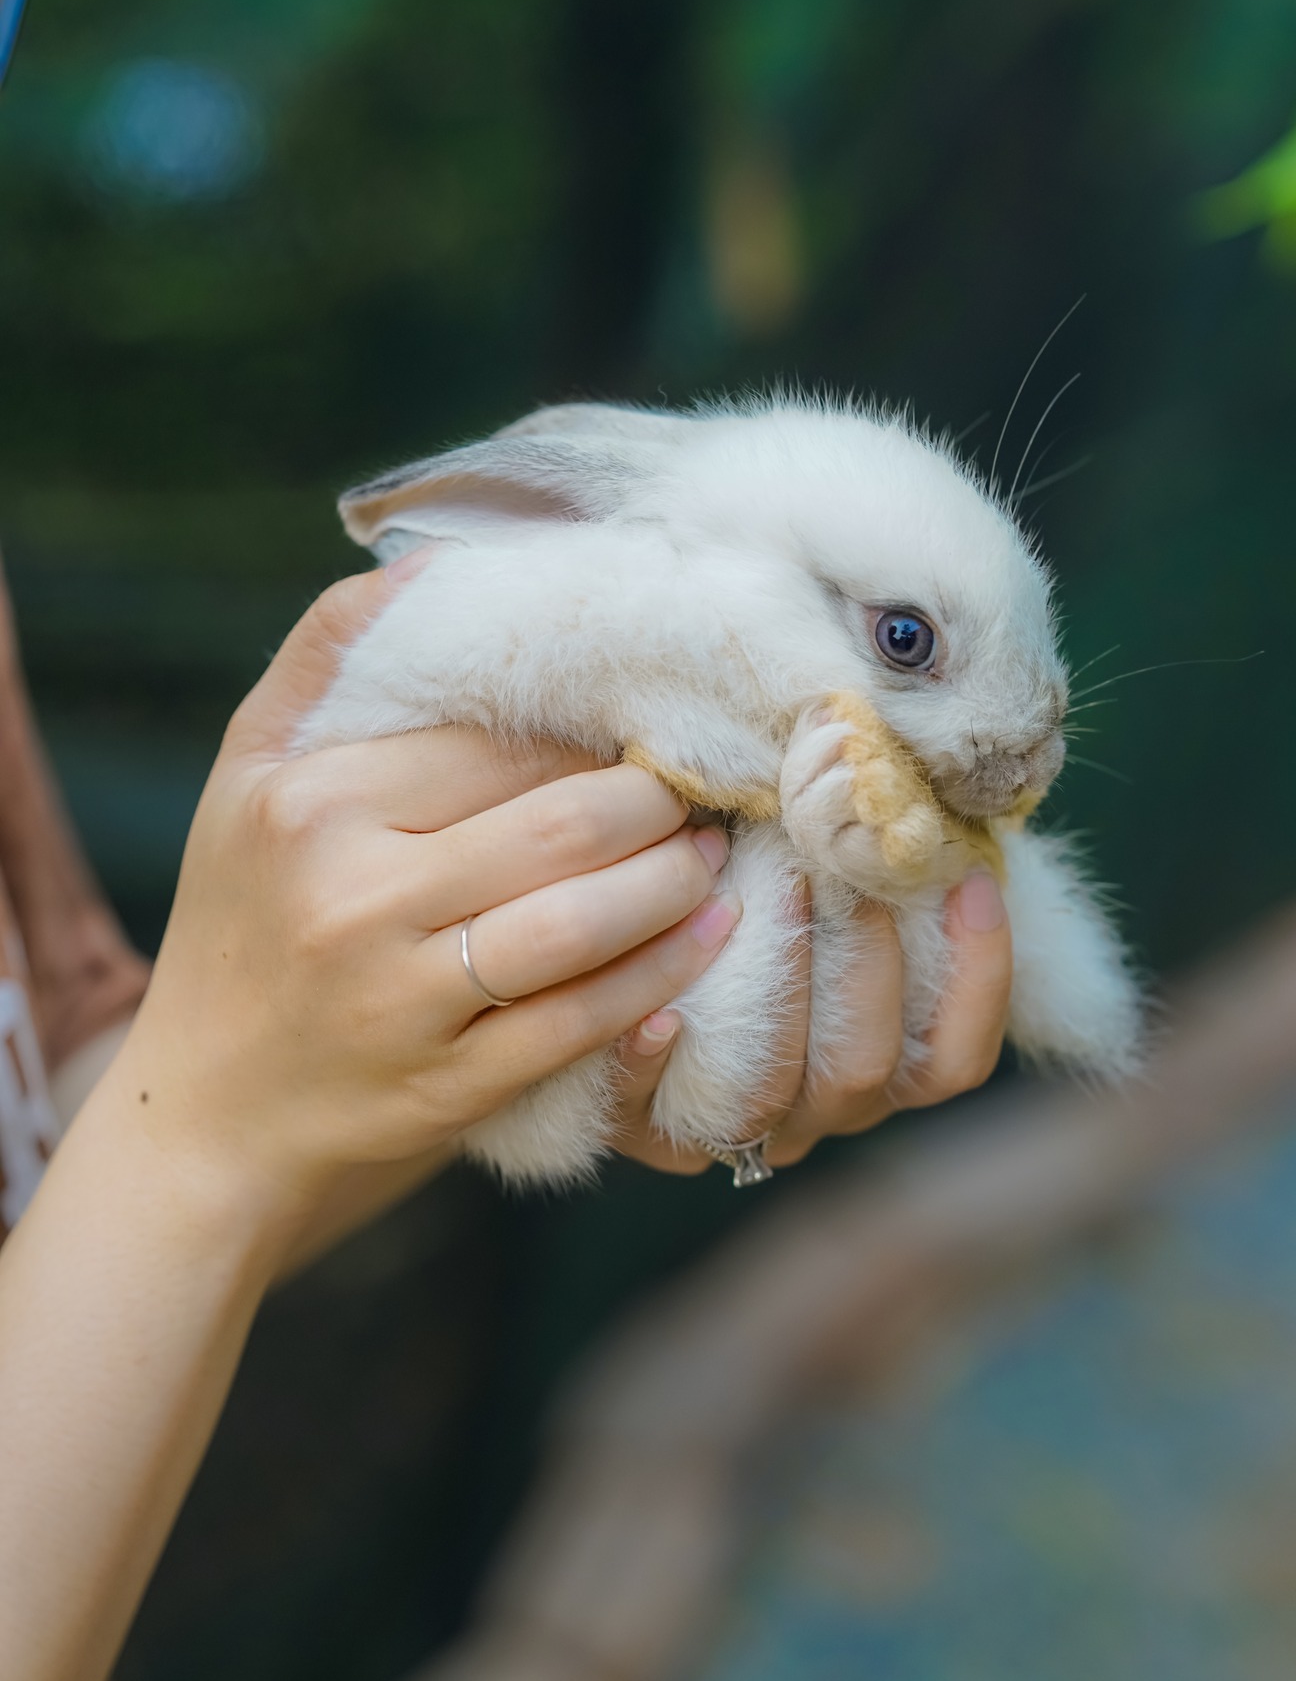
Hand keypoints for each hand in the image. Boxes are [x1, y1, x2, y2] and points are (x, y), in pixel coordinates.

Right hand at [102, 567, 739, 1269]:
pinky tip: (706, 938)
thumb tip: (438, 562)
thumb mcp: (249, 777)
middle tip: (700, 788)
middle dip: (658, 801)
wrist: (203, 1118)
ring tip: (708, 855)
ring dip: (673, 883)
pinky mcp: (447, 1090)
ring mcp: (400, 1002)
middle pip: (559, 825)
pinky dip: (661, 977)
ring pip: (581, 922)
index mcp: (312, 802)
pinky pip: (582, 1021)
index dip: (596, 730)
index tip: (647, 725)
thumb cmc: (245, 923)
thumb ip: (328, 658)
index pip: (502, 741)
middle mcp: (351, 898)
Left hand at [610, 870, 1011, 1171]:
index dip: (978, 976)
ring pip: (774, 1091)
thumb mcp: (822, 860)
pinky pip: (654, 1113)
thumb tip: (933, 793)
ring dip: (780, 989)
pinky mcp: (643, 1127)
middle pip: (864, 1070)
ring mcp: (735, 1128)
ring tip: (774, 885)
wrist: (611, 917)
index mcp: (879, 1066)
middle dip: (866, 962)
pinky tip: (660, 1010)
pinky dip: (657, 1063)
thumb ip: (877, 852)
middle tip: (847, 862)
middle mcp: (816, 1108)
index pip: (954, 1059)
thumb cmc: (744, 871)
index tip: (971, 879)